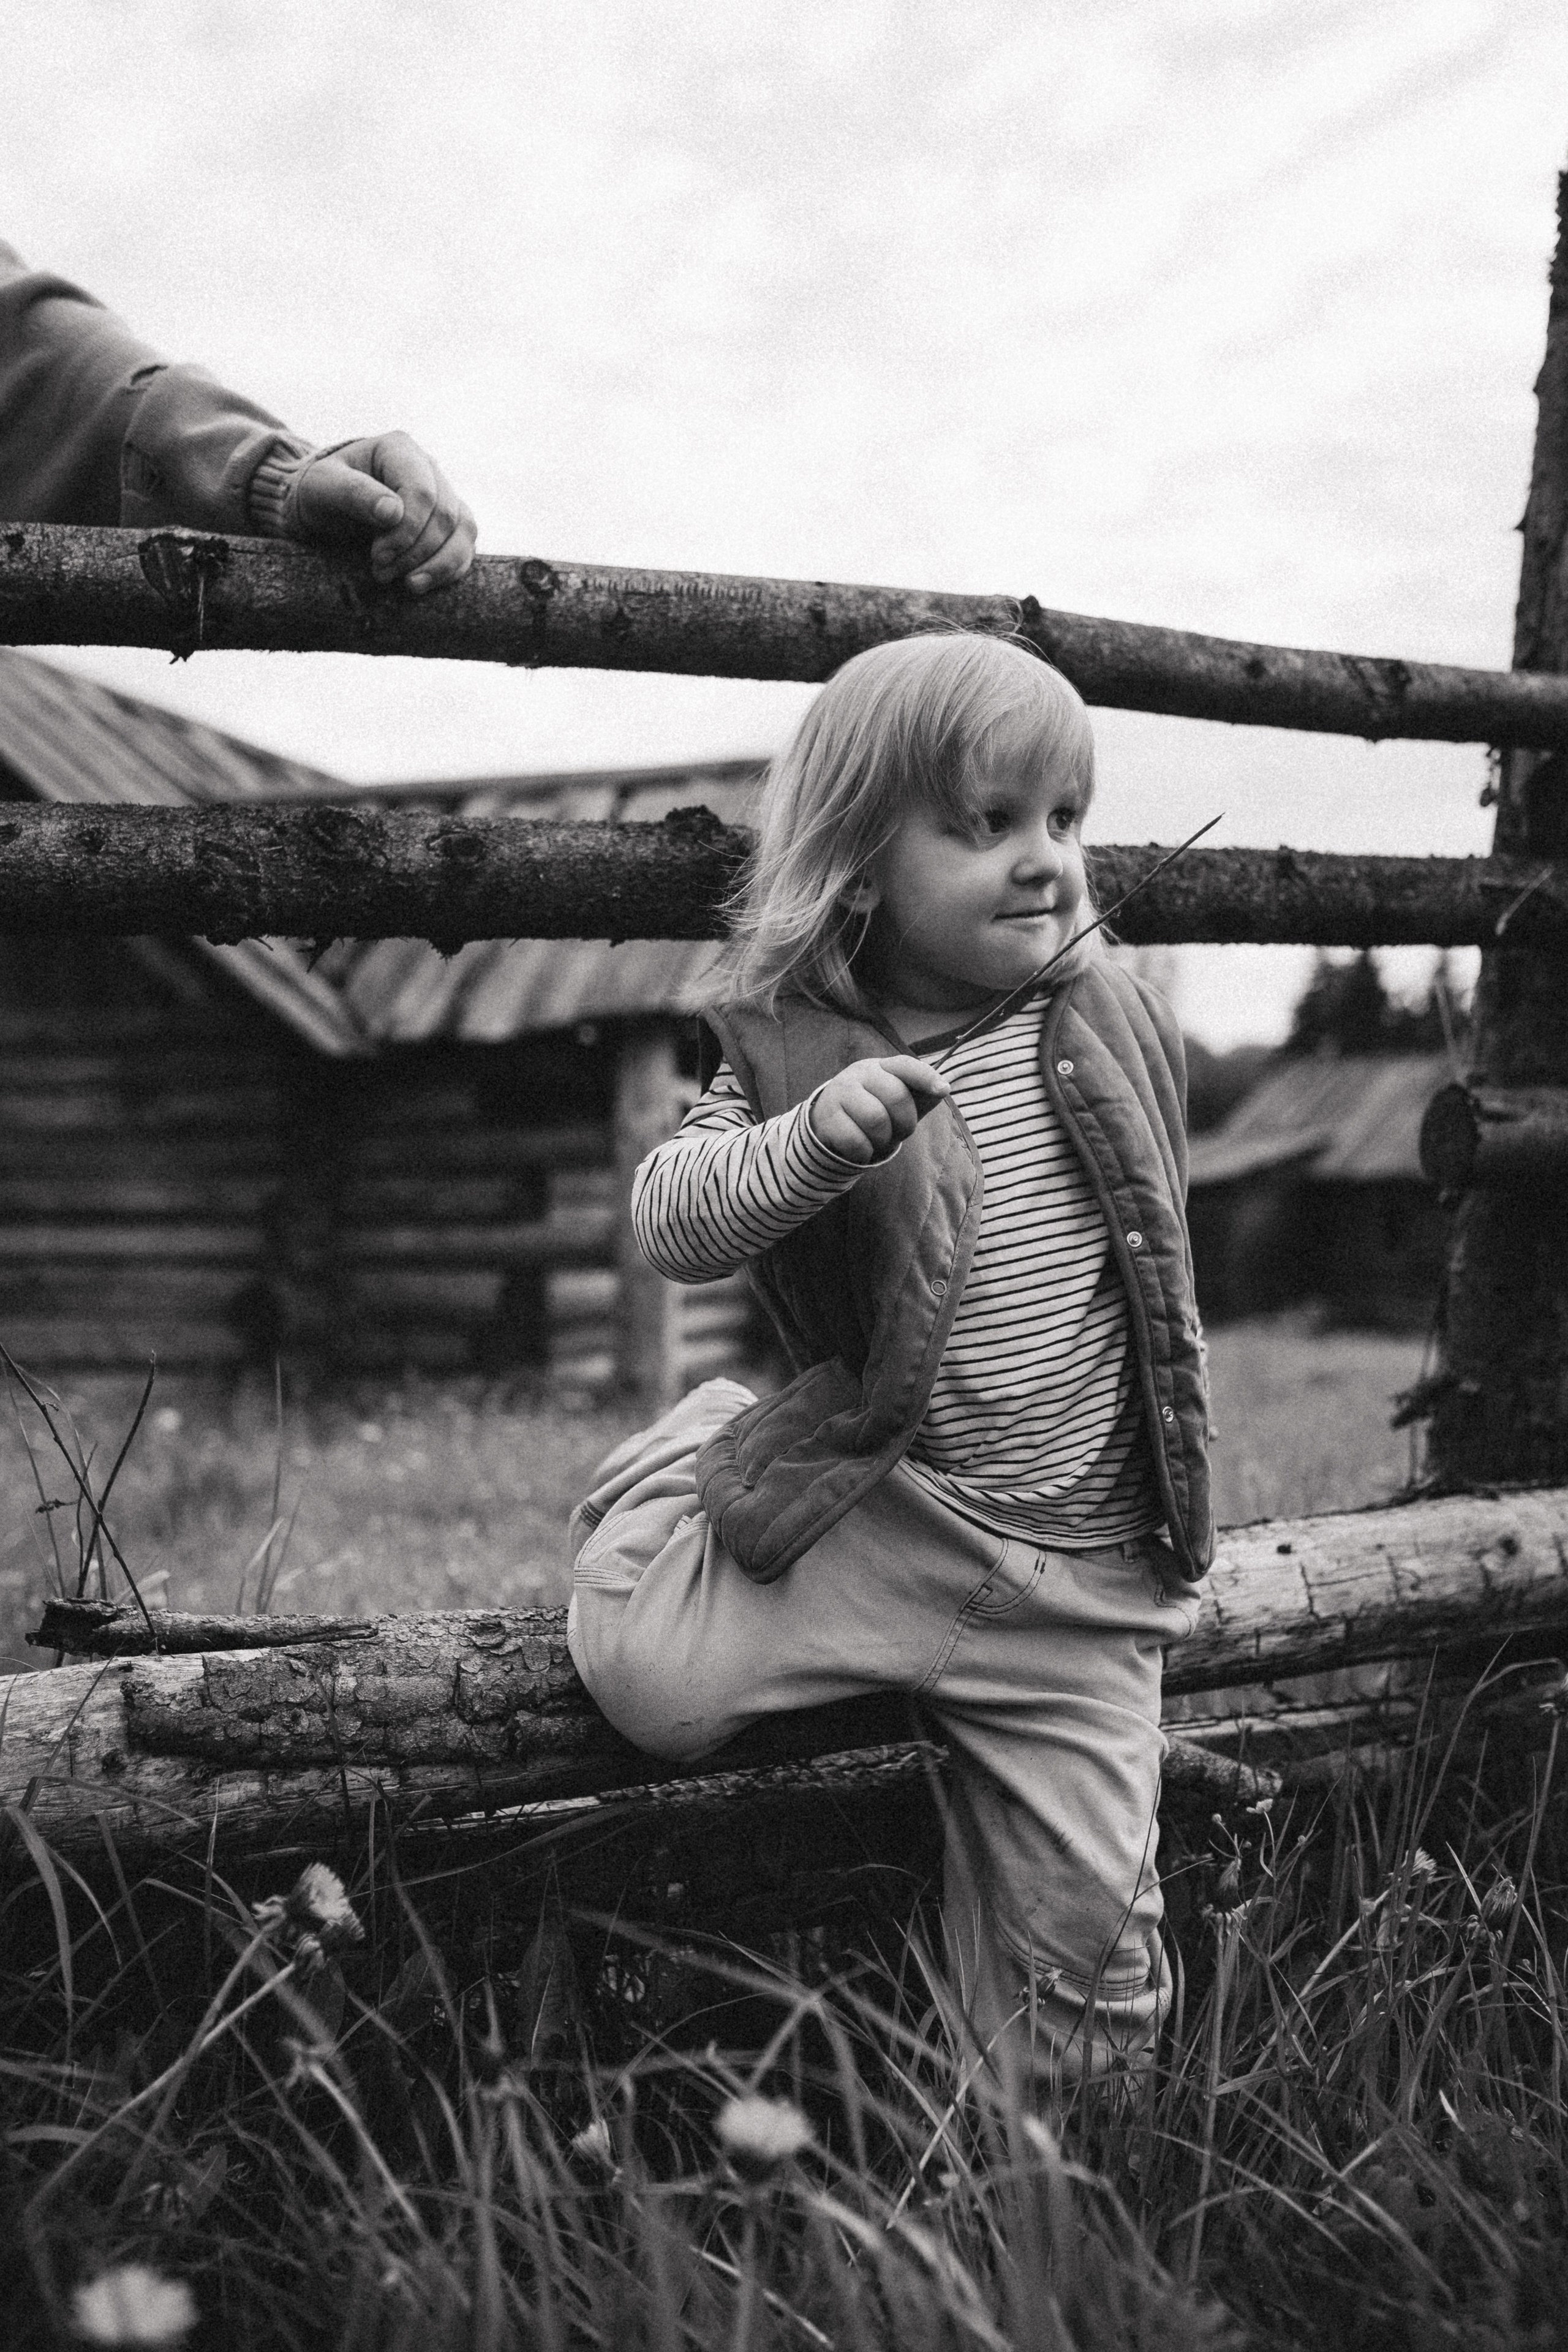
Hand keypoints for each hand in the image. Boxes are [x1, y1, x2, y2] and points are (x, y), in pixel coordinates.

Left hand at [290, 431, 476, 592]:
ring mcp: (443, 495)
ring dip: (438, 566)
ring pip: (462, 532)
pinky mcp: (449, 524)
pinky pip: (464, 548)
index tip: (377, 556)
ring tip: (407, 585)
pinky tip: (421, 583)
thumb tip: (393, 512)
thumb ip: (354, 494)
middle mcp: (428, 468)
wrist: (324, 508)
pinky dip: (448, 570)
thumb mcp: (323, 488)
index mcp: (399, 449)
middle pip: (444, 515)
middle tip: (381, 573)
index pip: (421, 492)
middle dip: (415, 552)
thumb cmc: (321, 492)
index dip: (406, 530)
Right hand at [808, 1056, 949, 1164]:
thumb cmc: (875, 1110)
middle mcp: (859, 1074)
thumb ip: (923, 1094)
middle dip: (905, 1123)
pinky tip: (862, 1148)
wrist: (830, 1124)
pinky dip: (865, 1152)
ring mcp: (840, 1093)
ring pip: (875, 1119)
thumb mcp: (899, 1101)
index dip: (925, 1076)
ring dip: (884, 1139)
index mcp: (880, 1067)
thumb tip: (943, 1088)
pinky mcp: (826, 1117)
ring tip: (878, 1139)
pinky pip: (855, 1140)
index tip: (942, 1090)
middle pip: (895, 1096)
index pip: (904, 1065)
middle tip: (899, 1132)